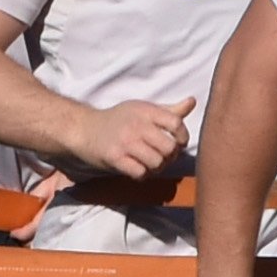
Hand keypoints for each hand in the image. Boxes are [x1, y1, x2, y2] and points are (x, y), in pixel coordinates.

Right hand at [67, 96, 194, 185]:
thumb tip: (193, 102)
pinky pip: (140, 173)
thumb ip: (169, 111)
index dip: (182, 137)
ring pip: (157, 162)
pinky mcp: (114, 157)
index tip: (178, 143)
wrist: (83, 129)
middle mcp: (136, 124)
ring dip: (156, 167)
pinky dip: (142, 174)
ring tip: (149, 163)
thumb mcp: (142, 110)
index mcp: (145, 111)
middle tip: (162, 157)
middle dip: (169, 156)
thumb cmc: (118, 120)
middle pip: (169, 147)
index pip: (176, 124)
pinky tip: (136, 169)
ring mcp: (124, 142)